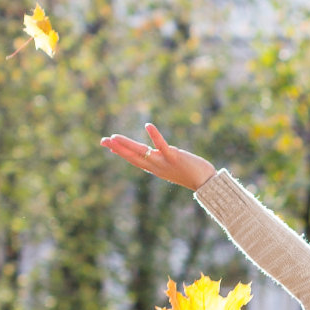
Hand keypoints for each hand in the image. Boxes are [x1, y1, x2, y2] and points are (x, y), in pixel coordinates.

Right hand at [99, 123, 215, 189]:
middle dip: (117, 149)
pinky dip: (155, 135)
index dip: (121, 152)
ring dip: (127, 144)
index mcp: (155, 169)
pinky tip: (147, 125)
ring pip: (141, 152)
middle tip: (103, 141)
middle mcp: (156, 167)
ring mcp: (164, 162)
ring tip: (114, 137)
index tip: (108, 145)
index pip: (135, 160)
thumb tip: (157, 156)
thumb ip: (163, 161)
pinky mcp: (174, 157)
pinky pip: (162, 145)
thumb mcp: (173, 168)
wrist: (207, 184)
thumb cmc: (193, 174)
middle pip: (133, 157)